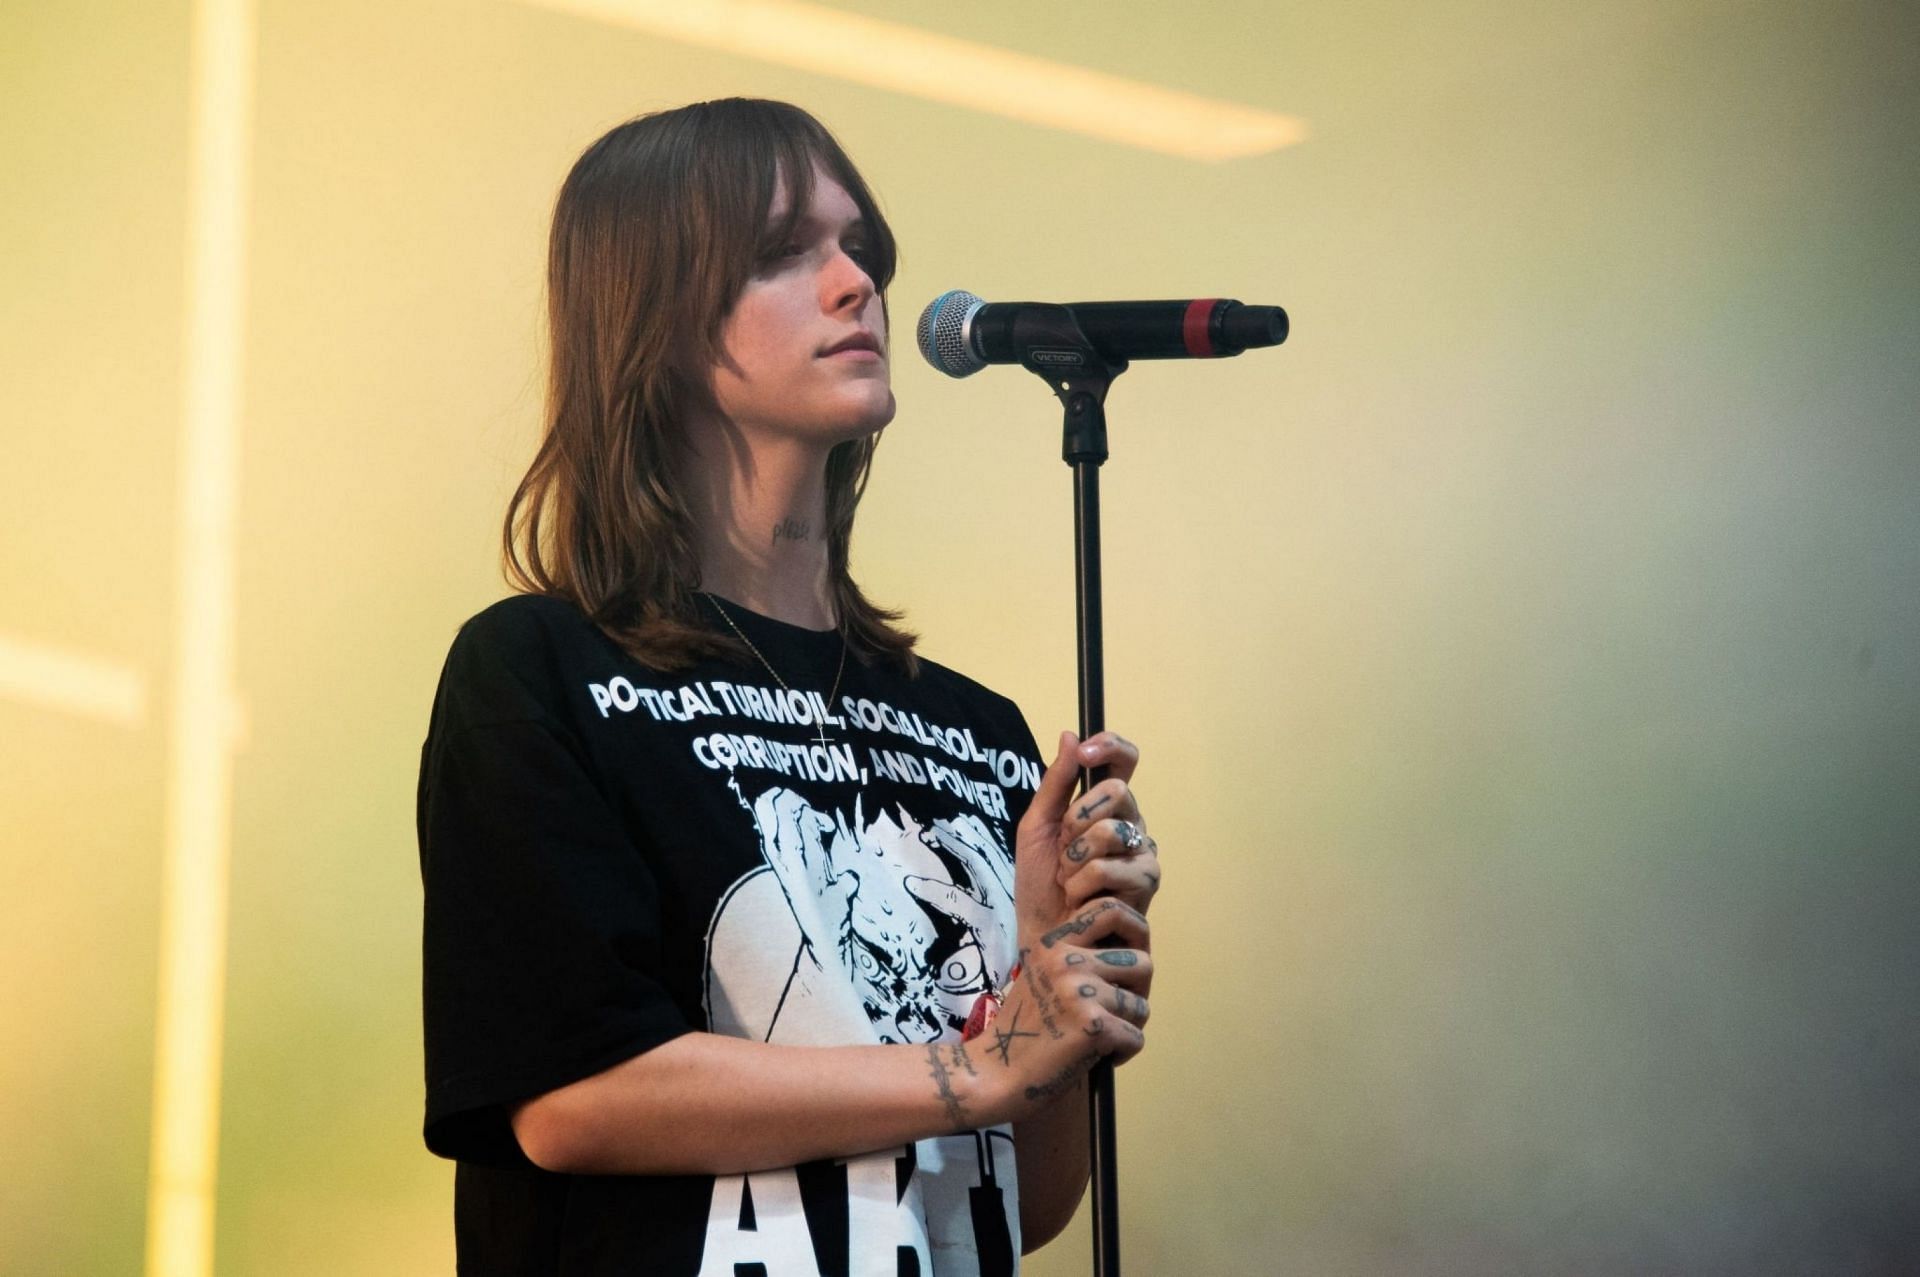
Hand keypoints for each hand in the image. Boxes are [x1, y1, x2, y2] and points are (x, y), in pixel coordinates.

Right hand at [962, 897, 1152, 1125]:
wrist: (992, 1073)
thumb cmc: (1020, 1032)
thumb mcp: (1042, 978)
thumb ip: (1078, 961)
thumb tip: (1134, 957)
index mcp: (1056, 943)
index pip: (1112, 909)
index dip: (1135, 934)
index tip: (1126, 967)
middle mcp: (1068, 959)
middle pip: (1142, 962)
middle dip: (1137, 993)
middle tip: (1118, 1015)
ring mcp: (1080, 990)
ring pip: (1141, 1005)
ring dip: (1129, 1027)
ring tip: (1104, 1040)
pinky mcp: (1093, 1024)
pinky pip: (1136, 1037)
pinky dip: (1123, 1053)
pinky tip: (1098, 1059)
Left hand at [1014, 731, 1159, 941]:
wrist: (1045, 940)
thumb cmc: (1040, 888)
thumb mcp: (1036, 829)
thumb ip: (1055, 785)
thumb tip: (1071, 735)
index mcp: (1108, 808)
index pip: (1125, 761)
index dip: (1111, 746)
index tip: (1085, 751)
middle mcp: (1133, 826)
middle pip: (1118, 791)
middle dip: (1076, 820)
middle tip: (1063, 851)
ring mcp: (1144, 857)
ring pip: (1113, 832)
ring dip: (1075, 860)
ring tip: (1070, 883)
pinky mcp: (1146, 890)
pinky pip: (1111, 869)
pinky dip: (1082, 887)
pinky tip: (1081, 904)